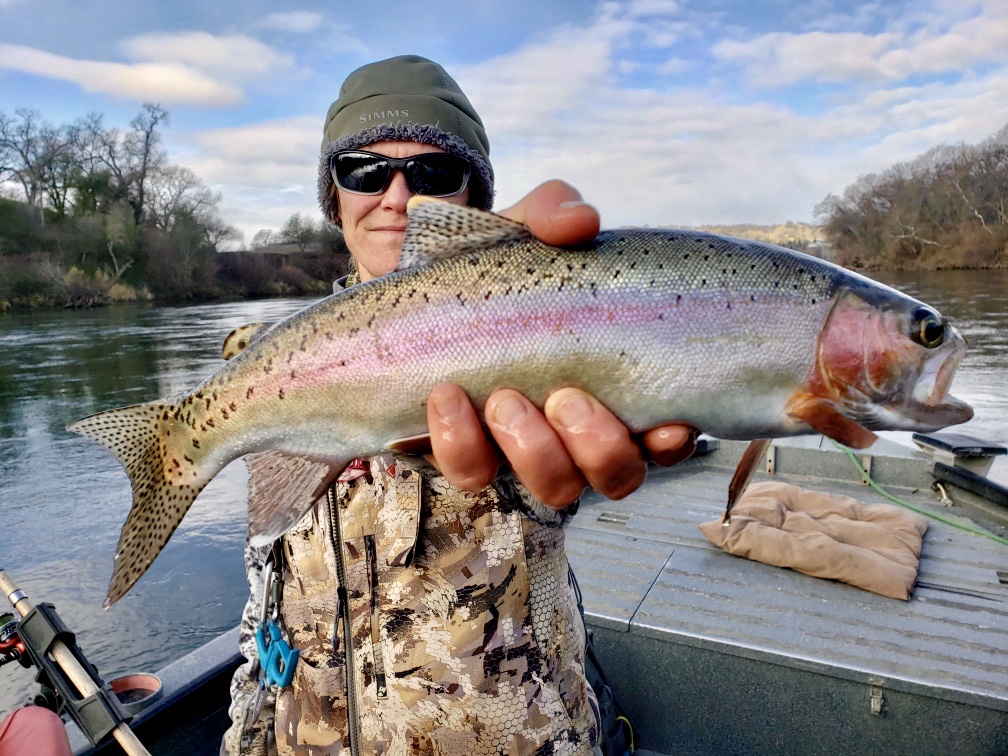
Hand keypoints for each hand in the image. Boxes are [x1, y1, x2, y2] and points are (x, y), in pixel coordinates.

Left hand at [426, 180, 696, 508]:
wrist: (411, 284)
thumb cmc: (489, 266)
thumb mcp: (523, 229)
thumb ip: (554, 213)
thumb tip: (582, 222)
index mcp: (612, 383)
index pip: (664, 434)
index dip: (673, 443)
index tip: (668, 424)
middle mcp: (578, 429)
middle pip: (616, 475)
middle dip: (597, 446)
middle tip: (565, 398)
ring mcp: (524, 448)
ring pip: (556, 487)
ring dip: (536, 451)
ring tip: (504, 399)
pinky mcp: (467, 452)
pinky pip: (472, 473)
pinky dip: (460, 442)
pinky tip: (447, 398)